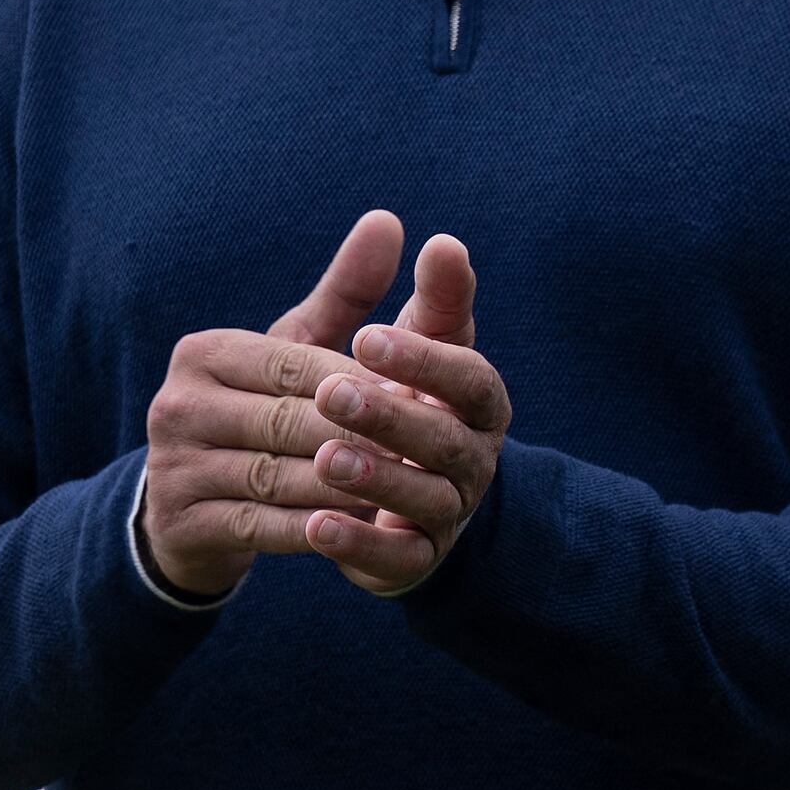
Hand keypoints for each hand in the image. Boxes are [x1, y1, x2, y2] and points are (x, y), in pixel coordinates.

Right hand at [138, 216, 504, 600]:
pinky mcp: (181, 524)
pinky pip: (264, 526)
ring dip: (350, 486)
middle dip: (363, 436)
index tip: (421, 399)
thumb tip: (389, 218)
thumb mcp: (299, 347)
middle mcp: (175, 404)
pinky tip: (364, 528)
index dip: (364, 383)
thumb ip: (348, 290)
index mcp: (203, 352)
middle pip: (293, 421)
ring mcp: (172, 467)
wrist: (193, 506)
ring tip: (411, 489)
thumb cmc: (264, 407)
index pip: (300, 364)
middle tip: (429, 451)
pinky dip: (319, 529)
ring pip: (282, 476)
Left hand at [300, 233, 505, 595]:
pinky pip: (396, 556)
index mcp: (476, 401)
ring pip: (425, 496)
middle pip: (445, 436)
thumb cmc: (393, 405)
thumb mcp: (395, 352)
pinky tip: (314, 525)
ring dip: (375, 477)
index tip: (368, 336)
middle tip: (330, 392)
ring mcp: (449, 511)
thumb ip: (410, 300)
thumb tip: (411, 229)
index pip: (468, 375)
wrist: (388, 499)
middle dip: (390, 414)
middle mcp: (474, 456)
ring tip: (322, 457)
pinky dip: (358, 542)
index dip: (424, 358)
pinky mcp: (416, 560)